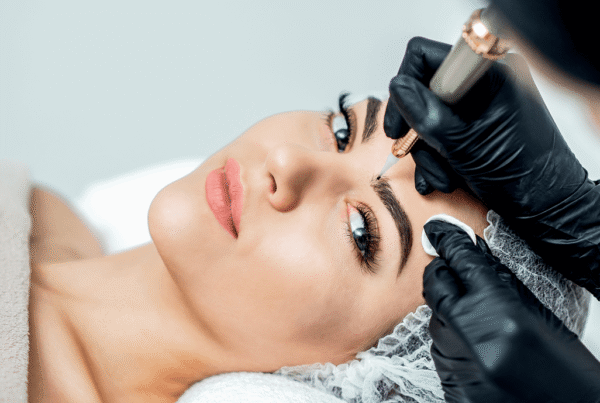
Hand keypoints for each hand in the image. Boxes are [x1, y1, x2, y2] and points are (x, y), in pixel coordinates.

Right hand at [384, 37, 599, 297]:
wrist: (545, 206)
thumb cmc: (523, 175)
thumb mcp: (463, 145)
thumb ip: (427, 114)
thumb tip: (398, 88)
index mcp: (488, 74)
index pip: (427, 58)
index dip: (405, 86)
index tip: (400, 122)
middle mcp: (483, 84)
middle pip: (424, 92)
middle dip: (418, 130)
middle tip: (411, 149)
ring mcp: (479, 106)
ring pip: (429, 118)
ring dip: (428, 153)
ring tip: (442, 176)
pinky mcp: (475, 126)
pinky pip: (440, 133)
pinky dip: (436, 158)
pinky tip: (443, 177)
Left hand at [422, 219, 599, 402]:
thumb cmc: (563, 370)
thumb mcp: (538, 315)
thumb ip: (500, 281)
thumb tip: (472, 252)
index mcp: (498, 314)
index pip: (462, 262)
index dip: (450, 242)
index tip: (439, 231)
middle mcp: (470, 339)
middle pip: (435, 286)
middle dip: (443, 273)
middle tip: (455, 272)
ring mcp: (456, 364)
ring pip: (434, 319)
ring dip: (451, 315)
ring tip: (481, 327)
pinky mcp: (449, 385)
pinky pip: (440, 351)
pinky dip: (454, 344)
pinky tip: (479, 351)